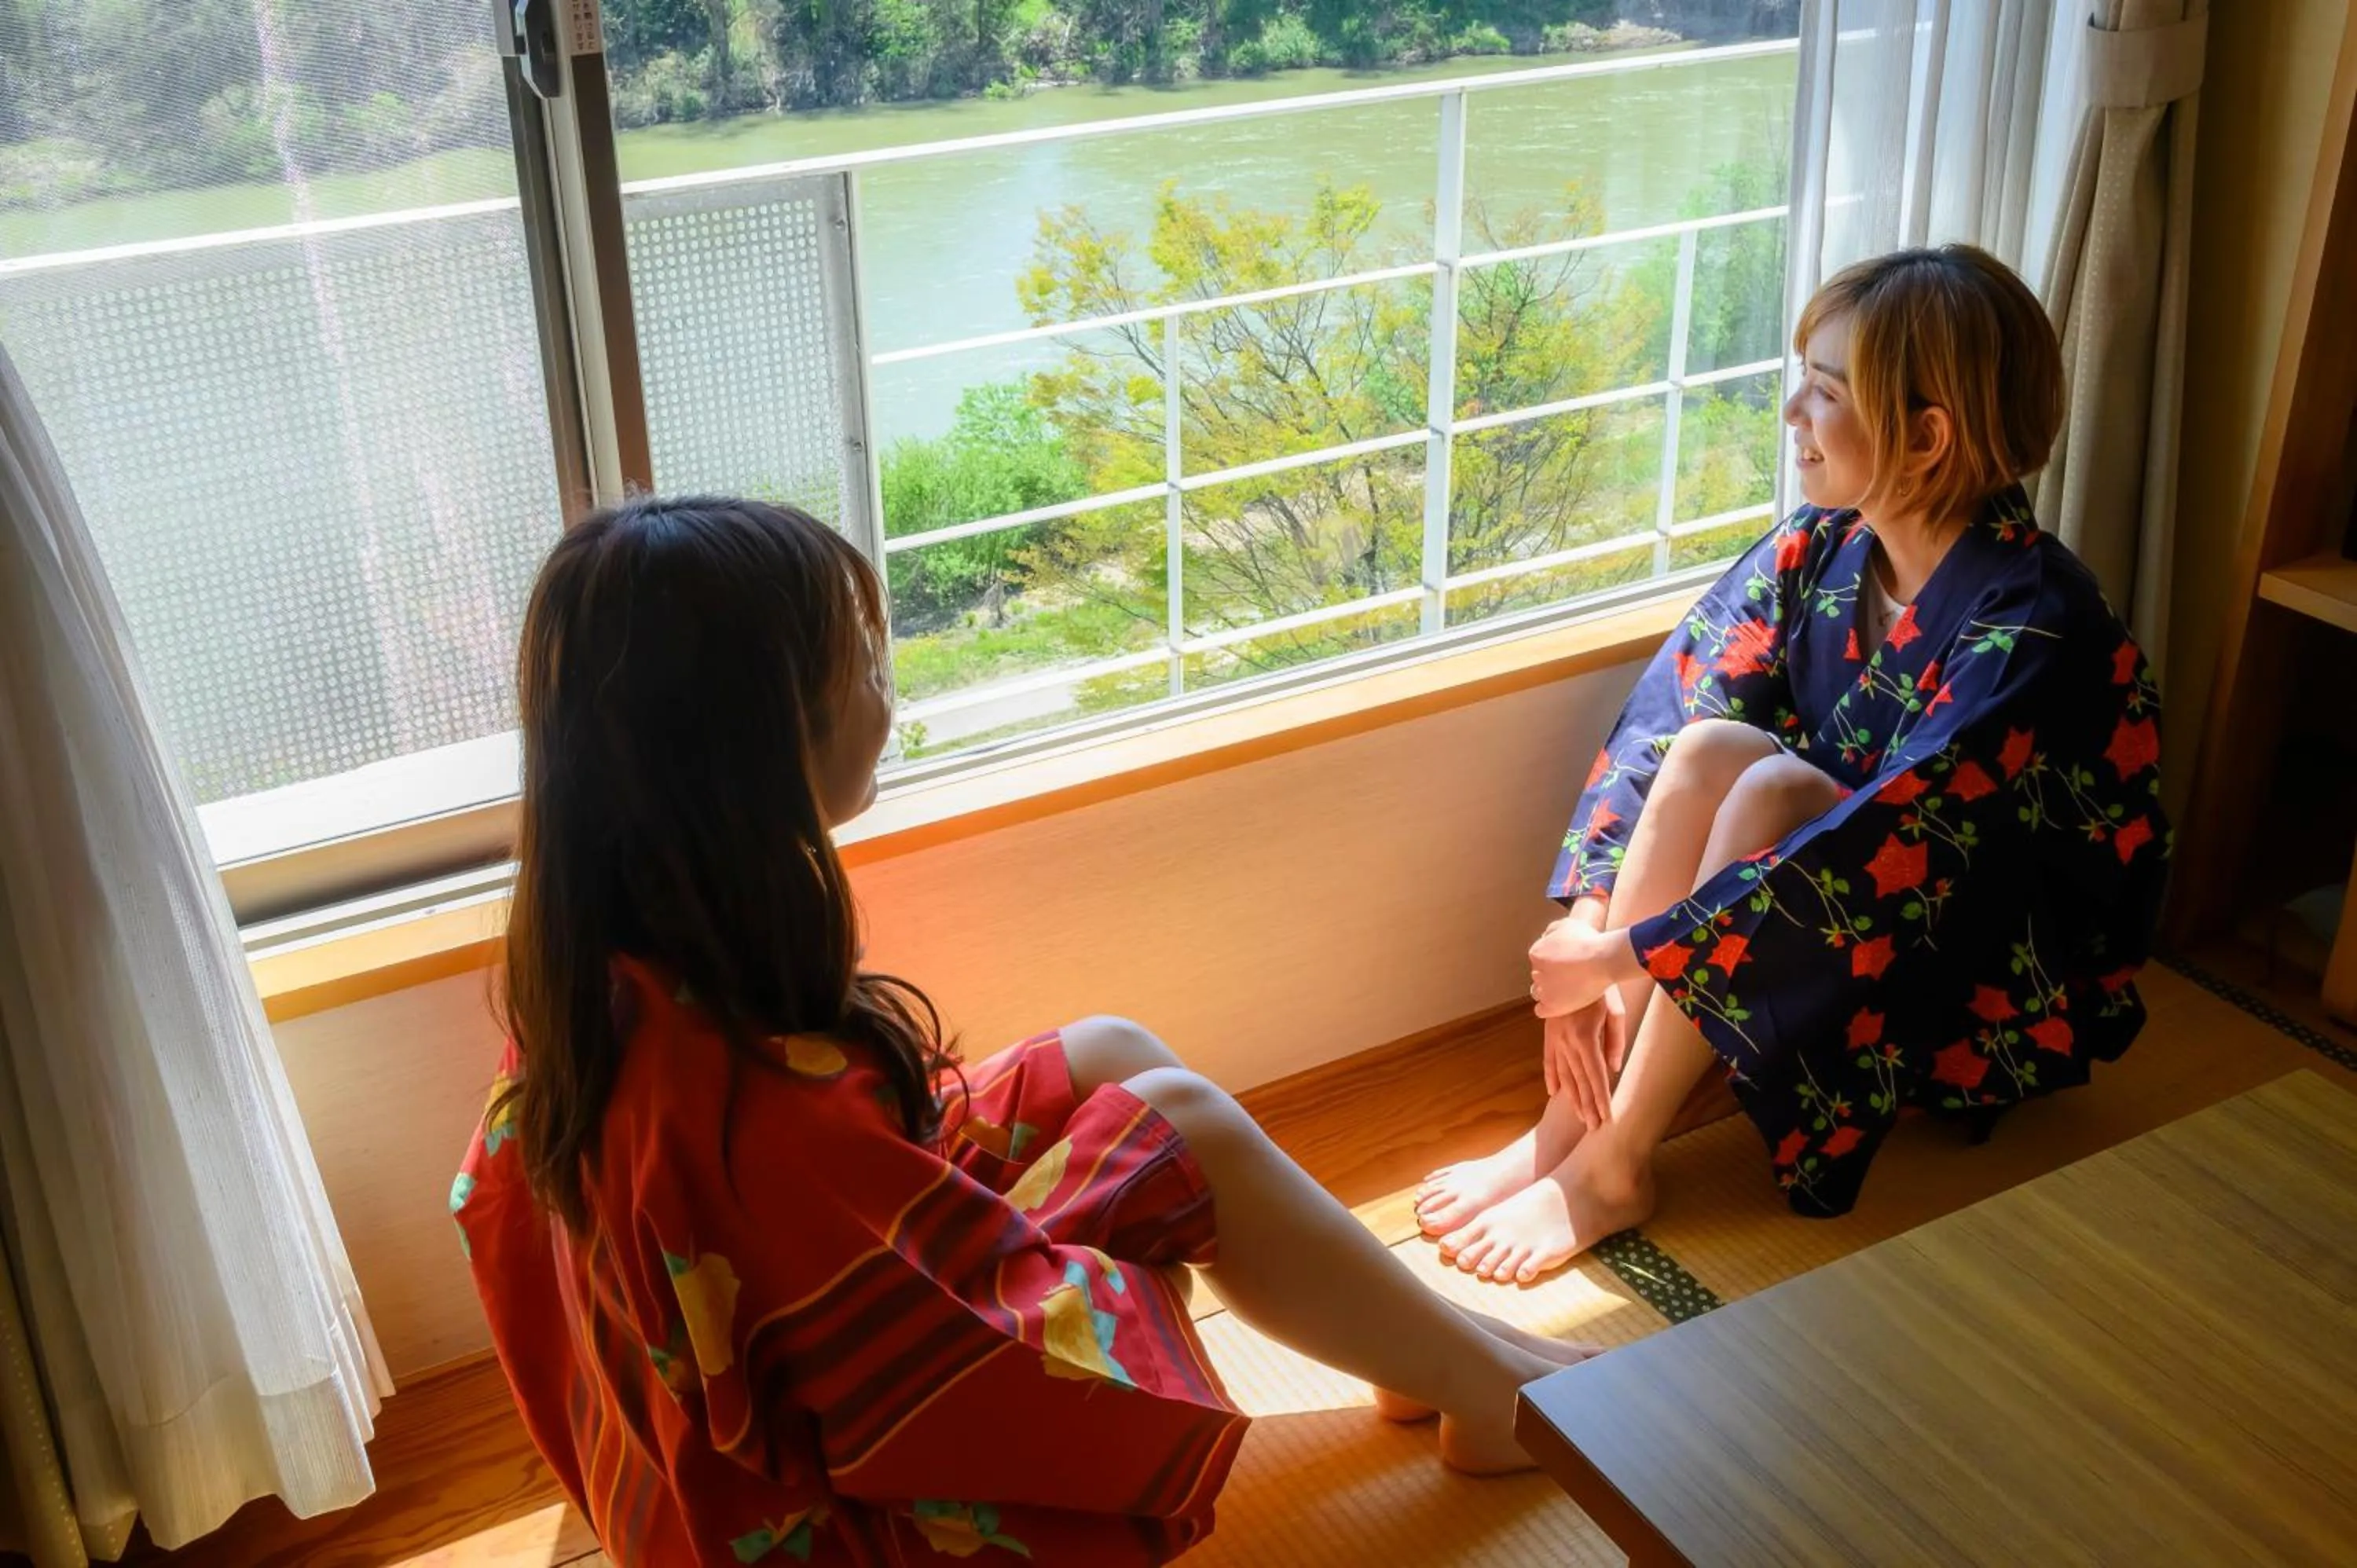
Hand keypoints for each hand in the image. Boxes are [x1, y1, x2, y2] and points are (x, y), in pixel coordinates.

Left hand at [1528, 919, 1619, 1019]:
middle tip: (1570, 975)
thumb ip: (1551, 931)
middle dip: (1551, 975)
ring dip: (1549, 991)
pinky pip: (1541, 1010)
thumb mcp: (1567, 925)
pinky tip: (1560, 1003)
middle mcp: (1536, 972)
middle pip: (1539, 976)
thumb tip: (1545, 938)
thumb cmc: (1589, 940)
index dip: (1552, 961)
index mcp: (1536, 953)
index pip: (1538, 960)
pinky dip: (1548, 1007)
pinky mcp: (1553, 1007)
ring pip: (1539, 992)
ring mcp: (1544, 991)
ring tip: (1568, 989)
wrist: (1604, 960)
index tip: (1566, 963)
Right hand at [1542, 988, 1627, 1129]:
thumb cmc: (1601, 987)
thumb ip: (1615, 1042)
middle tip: (1593, 1127)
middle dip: (1587, 1105)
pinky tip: (1554, 1093)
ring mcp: (1555, 1038)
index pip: (1596, 1076)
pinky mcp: (1549, 1033)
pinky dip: (1551, 1077)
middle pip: (1579, 1081)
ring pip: (1564, 1074)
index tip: (1606, 1118)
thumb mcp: (1615, 1012)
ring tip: (1580, 1117)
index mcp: (1585, 1037)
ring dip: (1572, 1097)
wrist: (1573, 965)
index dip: (1601, 1099)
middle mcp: (1567, 1042)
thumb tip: (1613, 1069)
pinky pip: (1548, 1060)